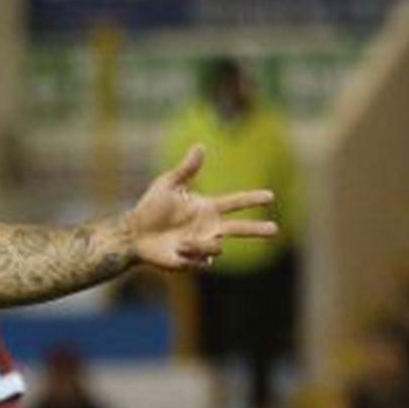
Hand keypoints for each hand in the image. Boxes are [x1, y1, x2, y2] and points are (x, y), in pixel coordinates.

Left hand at [127, 146, 277, 270]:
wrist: (133, 234)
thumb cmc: (149, 208)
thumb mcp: (167, 184)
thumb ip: (186, 169)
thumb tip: (200, 146)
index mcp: (207, 208)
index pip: (235, 202)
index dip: (252, 199)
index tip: (271, 196)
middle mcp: (208, 227)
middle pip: (240, 228)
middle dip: (257, 229)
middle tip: (275, 230)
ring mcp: (201, 245)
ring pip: (218, 247)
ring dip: (202, 244)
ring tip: (181, 242)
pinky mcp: (191, 261)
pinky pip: (202, 260)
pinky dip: (191, 254)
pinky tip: (176, 250)